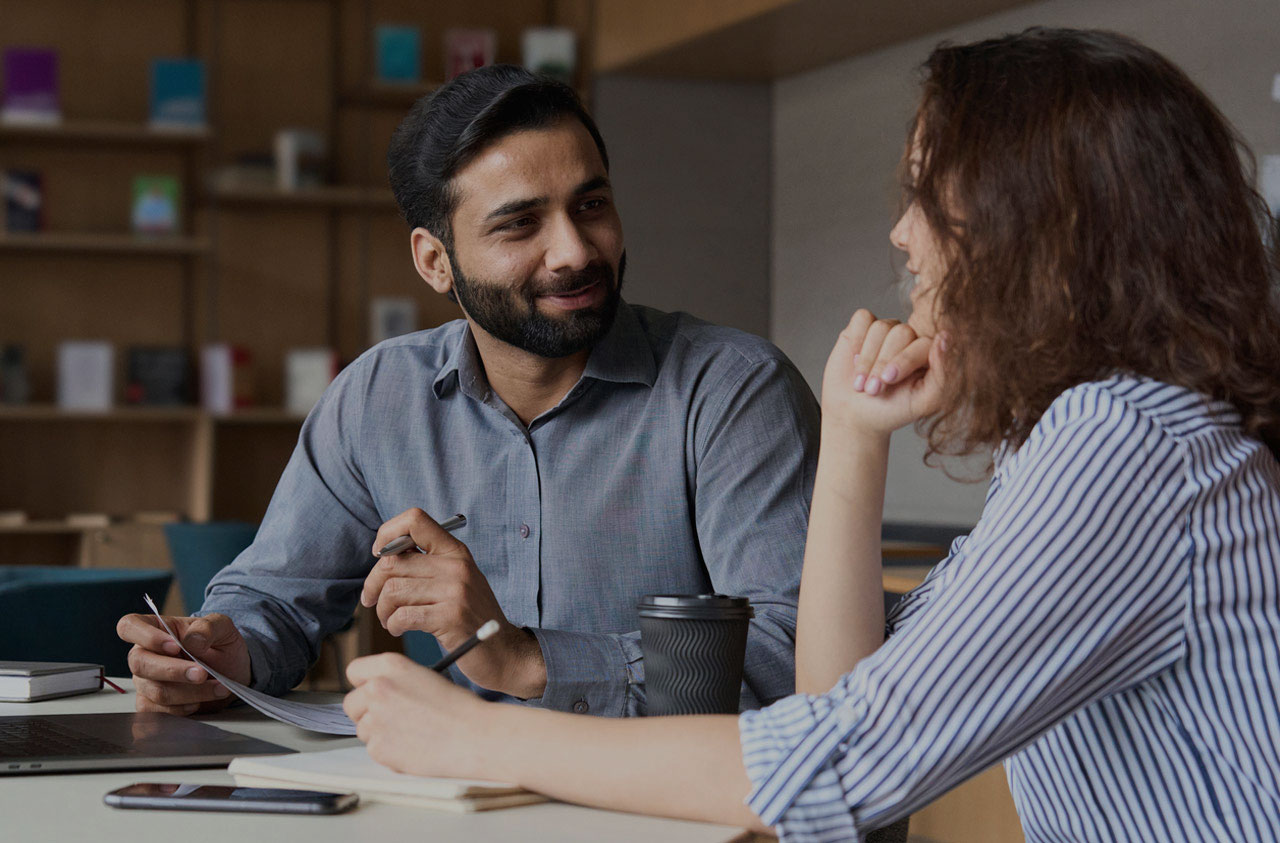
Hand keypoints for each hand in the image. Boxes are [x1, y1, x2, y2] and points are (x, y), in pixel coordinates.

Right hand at [115, 612, 250, 714]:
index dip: (146, 637)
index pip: (129, 626)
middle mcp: (145, 655)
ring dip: (190, 692)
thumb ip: (208, 627)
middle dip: (174, 671)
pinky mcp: (151, 704)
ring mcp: (145, 681)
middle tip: (202, 673)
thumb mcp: (223, 627)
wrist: (232, 673)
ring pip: (155, 691)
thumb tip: (193, 640)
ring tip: (218, 687)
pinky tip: (199, 702)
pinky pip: (158, 712)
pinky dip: (183, 709)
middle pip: (140, 664)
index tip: (174, 646)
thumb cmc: (220, 646)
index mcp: (156, 629)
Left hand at [343, 652, 491, 779]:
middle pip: (351, 703)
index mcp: (390, 666)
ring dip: (380, 733)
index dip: (365, 683)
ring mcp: (375, 720)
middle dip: (367, 711)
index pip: (354, 671)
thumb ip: (395, 681)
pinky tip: (413, 747)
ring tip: (411, 733)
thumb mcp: (424, 677)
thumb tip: (376, 694)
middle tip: (392, 718)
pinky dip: (389, 752)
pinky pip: (374, 750)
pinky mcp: (378, 748)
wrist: (474, 736)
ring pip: (363, 729)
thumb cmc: (458, 708)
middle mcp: (377, 689)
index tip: (373, 692)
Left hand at [362, 508, 546, 698]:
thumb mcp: (456, 580)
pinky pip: (403, 615)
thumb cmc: (471, 618)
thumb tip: (383, 553)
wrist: (504, 651)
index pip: (415, 519)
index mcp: (455, 551)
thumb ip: (427, 565)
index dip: (387, 533)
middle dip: (373, 585)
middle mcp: (456, 566)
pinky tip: (399, 629)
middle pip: (392, 562)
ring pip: (393, 591)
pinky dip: (393, 625)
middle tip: (372, 601)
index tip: (379, 555)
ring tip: (390, 619)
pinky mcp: (451, 617)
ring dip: (383, 610)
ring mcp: (455, 591)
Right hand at [821, 308, 946, 437]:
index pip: (923, 343)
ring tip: (861, 383)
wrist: (854, 415)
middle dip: (882, 363)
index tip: (888, 380)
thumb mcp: (923, 401)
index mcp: (929, 354)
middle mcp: (910, 338)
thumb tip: (944, 338)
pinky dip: (856, 340)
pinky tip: (853, 360)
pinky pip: (863, 319)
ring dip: (867, 358)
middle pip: (900, 333)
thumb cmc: (892, 411)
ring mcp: (887, 330)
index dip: (904, 360)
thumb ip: (942, 374)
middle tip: (872, 389)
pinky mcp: (863, 326)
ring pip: (880, 327)